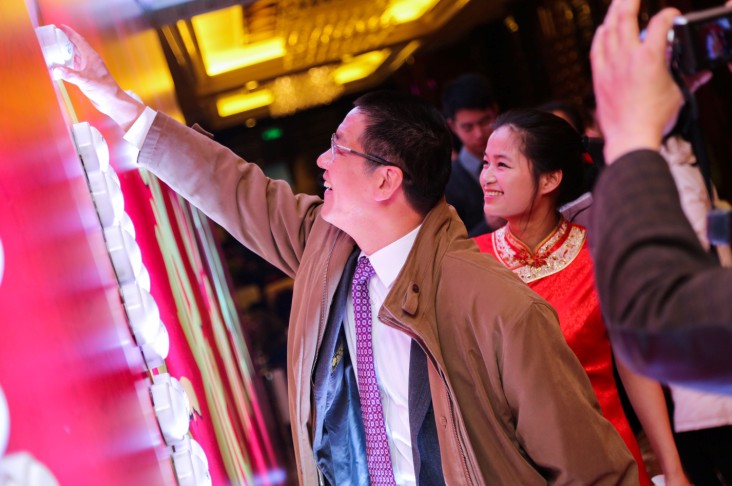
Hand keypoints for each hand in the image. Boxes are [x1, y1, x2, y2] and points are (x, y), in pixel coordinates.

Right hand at [54, 25, 143, 130]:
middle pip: (77, 47)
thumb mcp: (85, 81)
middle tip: (56, 36)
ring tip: (56, 48)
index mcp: (91, 57)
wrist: (112, 101)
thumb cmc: (103, 89)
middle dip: (67, 41)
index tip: (61, 27)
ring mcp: (89, 69)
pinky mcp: (88, 77)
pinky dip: (69, 63)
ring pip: (77, 57)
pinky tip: (63, 64)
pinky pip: (76, 66)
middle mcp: (90, 61)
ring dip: (67, 52)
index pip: (79, 41)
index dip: (70, 34)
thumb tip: (56, 70)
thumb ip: (70, 75)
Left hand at [590, 0, 682, 163]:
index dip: (669, 14)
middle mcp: (627, 57)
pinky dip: (600, 35)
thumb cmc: (654, 119)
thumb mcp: (678, 95)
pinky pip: (596, 49)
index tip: (673, 16)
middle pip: (625, 17)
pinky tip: (603, 29)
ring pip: (608, 30)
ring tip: (619, 3)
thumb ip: (691, 78)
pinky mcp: (599, 77)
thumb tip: (703, 73)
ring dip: (613, 13)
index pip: (660, 23)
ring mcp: (610, 66)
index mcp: (650, 58)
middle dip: (630, 0)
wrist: (630, 137)